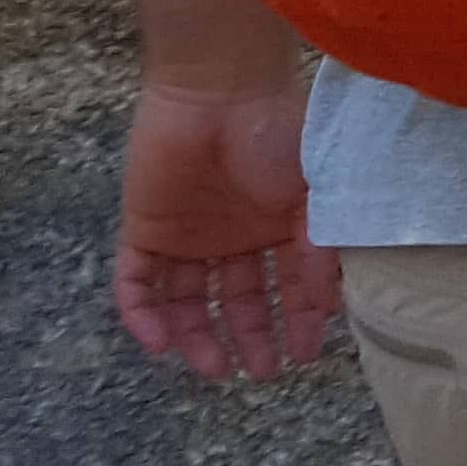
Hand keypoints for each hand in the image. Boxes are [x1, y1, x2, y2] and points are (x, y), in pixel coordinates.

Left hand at [113, 77, 335, 379]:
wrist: (218, 93)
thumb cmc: (278, 134)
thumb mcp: (316, 195)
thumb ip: (319, 251)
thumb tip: (330, 308)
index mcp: (276, 225)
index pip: (286, 286)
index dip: (297, 321)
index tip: (305, 354)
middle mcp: (231, 237)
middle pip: (236, 300)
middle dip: (249, 337)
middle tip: (259, 372)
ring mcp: (185, 235)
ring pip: (186, 300)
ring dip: (196, 336)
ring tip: (213, 367)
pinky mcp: (144, 230)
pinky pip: (136, 283)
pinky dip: (143, 315)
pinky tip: (159, 342)